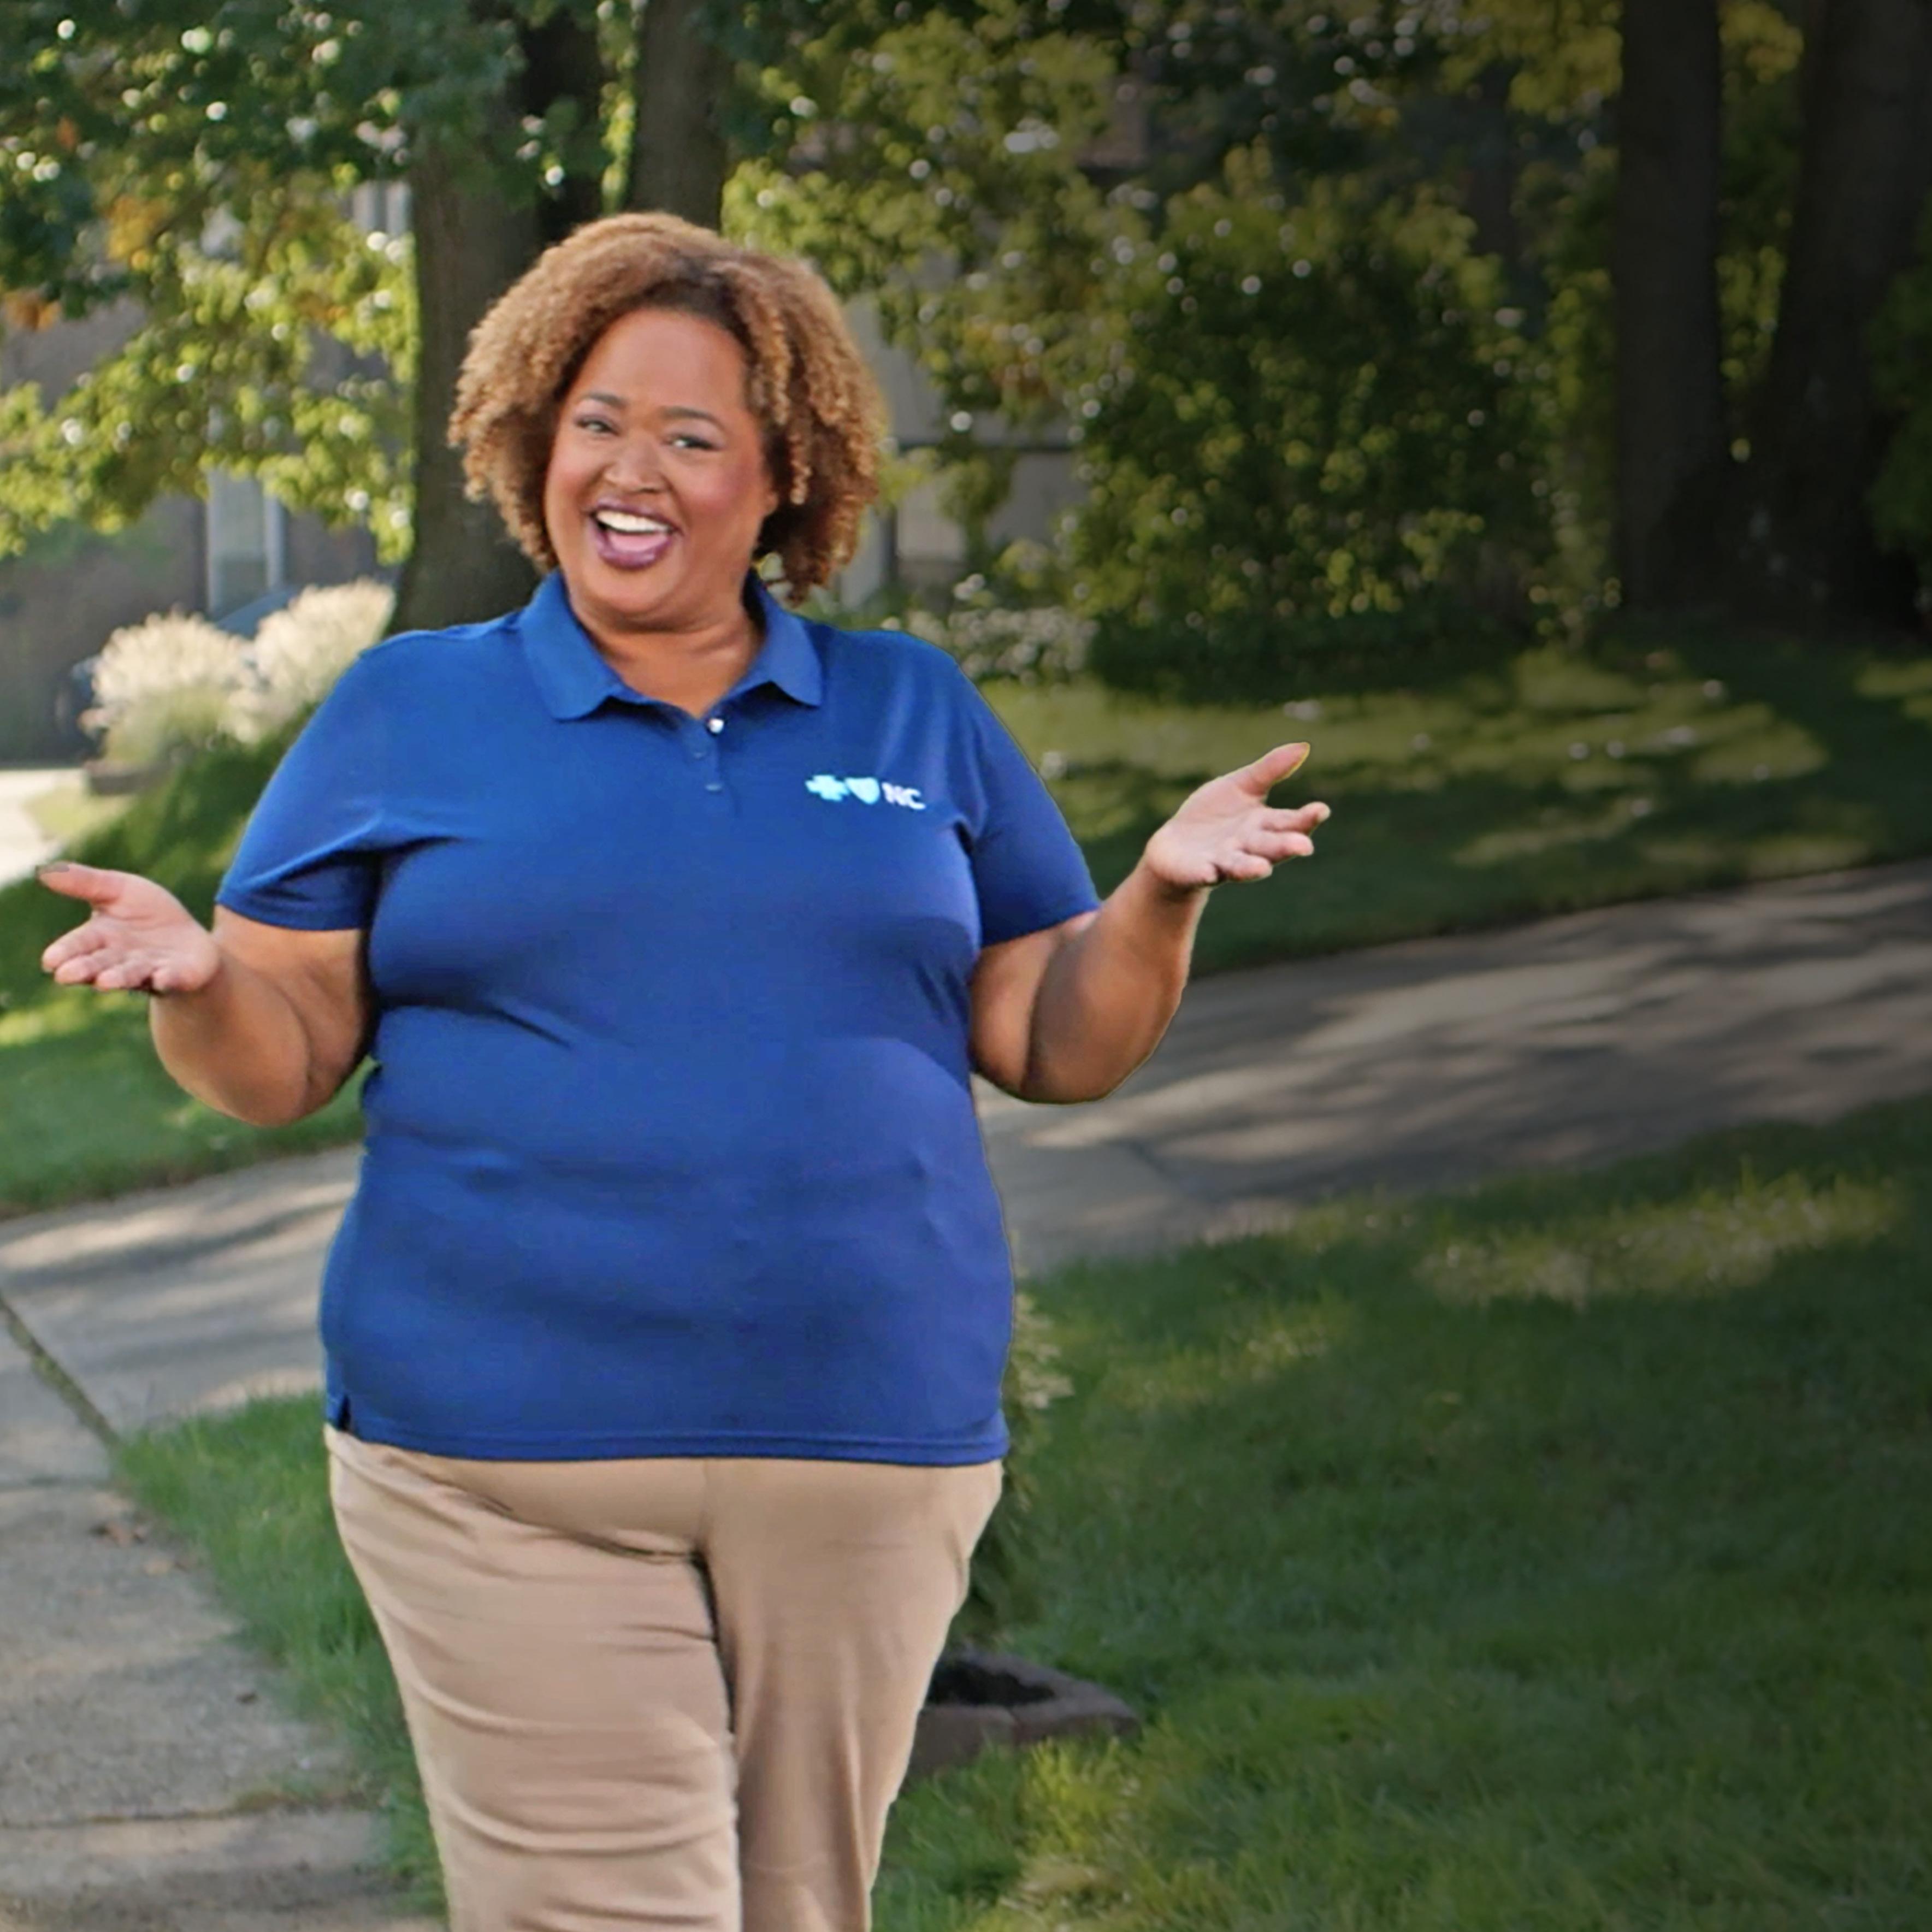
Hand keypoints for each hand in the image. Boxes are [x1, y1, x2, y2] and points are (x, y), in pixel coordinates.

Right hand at [37, 862, 222, 994]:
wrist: (189, 937)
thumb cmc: (146, 913)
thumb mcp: (118, 890)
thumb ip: (86, 883)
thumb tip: (43, 871)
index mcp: (100, 937)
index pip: (78, 944)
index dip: (64, 952)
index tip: (49, 961)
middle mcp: (120, 959)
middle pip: (98, 965)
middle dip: (84, 969)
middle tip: (65, 975)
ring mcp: (149, 970)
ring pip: (131, 975)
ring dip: (118, 978)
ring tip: (105, 981)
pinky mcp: (179, 975)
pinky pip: (172, 978)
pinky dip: (166, 979)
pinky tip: (161, 978)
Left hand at [1140, 742, 1330, 891]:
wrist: (1175, 845)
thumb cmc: (1214, 815)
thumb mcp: (1241, 786)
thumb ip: (1270, 770)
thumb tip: (1304, 746)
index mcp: (1263, 825)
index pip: (1289, 822)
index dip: (1306, 818)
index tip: (1321, 810)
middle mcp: (1247, 846)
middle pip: (1270, 847)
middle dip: (1286, 847)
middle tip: (1304, 847)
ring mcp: (1222, 861)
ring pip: (1240, 866)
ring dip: (1251, 868)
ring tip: (1262, 869)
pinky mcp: (1196, 870)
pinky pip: (1203, 873)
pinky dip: (1207, 873)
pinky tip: (1210, 872)